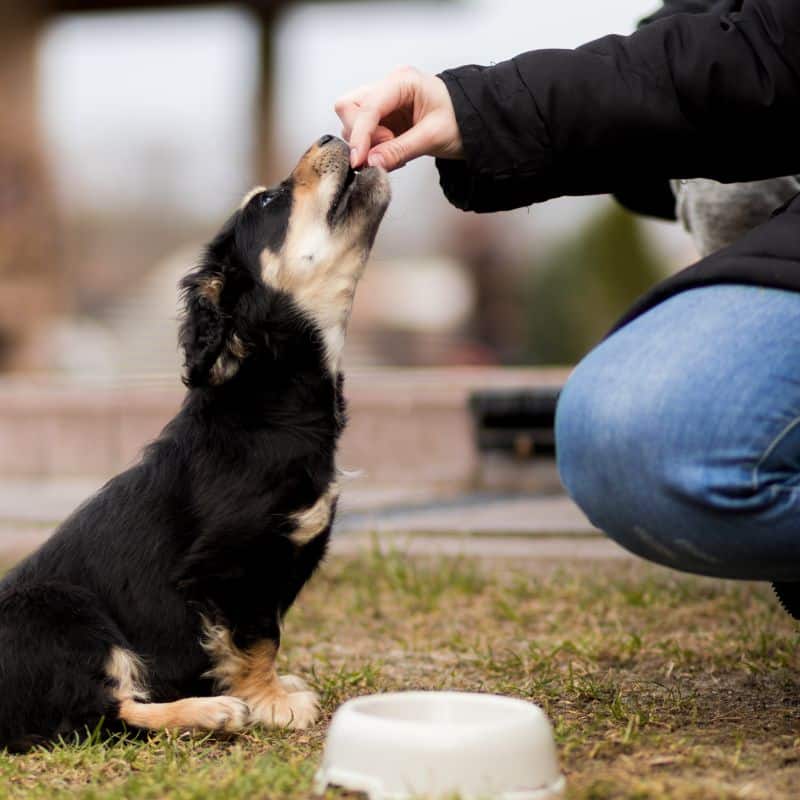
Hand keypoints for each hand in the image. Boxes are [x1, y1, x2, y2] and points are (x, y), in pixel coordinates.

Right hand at [335, 66, 463, 170]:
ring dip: (367, 143)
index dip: (359, 135)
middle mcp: (389, 87)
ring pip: (353, 120)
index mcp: (403, 81)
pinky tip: (392, 152)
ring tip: (394, 152)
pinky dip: (373, 147)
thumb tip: (371, 163)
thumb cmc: (461, 121)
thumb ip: (399, 150)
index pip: (367, 106)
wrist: (475, 124)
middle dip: (360, 135)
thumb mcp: (432, 137)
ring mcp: (385, 102)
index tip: (359, 160)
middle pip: (350, 107)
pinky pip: (365, 133)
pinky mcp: (385, 118)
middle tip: (385, 151)